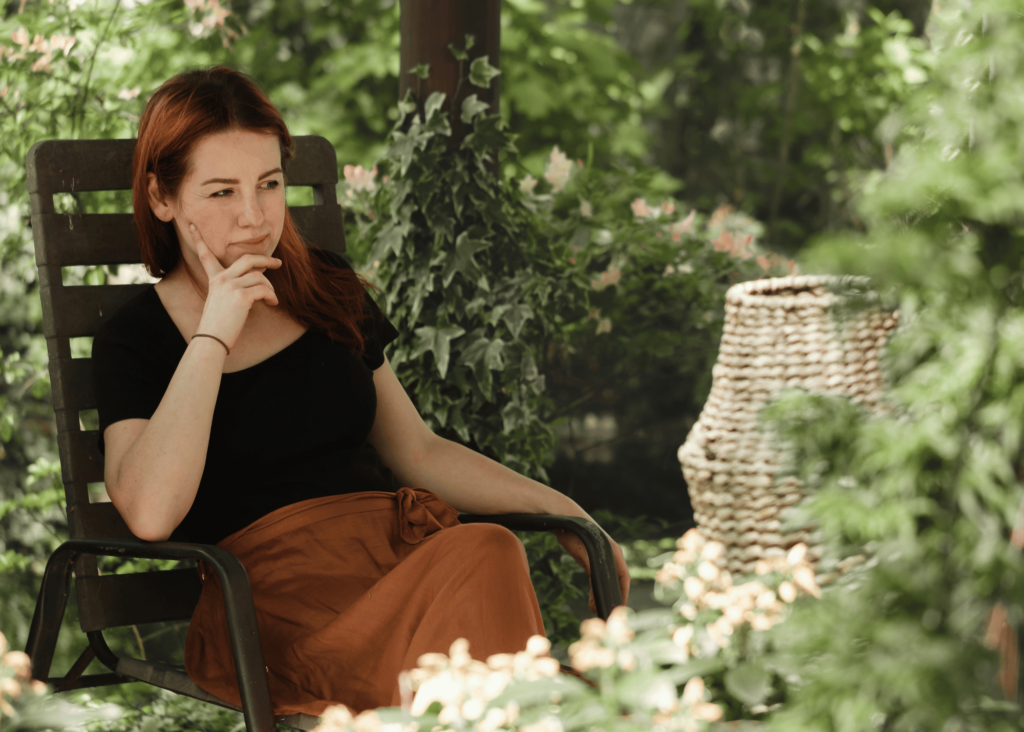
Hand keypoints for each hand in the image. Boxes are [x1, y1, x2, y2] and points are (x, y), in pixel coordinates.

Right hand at [191, 223, 281, 349]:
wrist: (212, 339)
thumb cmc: (219, 324)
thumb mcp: (221, 301)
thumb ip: (233, 288)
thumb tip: (257, 280)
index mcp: (215, 279)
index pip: (206, 255)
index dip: (198, 239)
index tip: (192, 224)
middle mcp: (222, 279)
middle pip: (248, 259)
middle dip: (265, 259)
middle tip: (278, 263)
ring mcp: (231, 286)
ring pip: (260, 276)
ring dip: (270, 287)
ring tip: (271, 299)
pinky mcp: (242, 296)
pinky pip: (264, 289)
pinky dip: (272, 296)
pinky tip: (272, 303)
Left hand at [553, 528, 629, 614]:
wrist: (566, 519)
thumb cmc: (578, 534)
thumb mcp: (587, 555)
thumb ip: (594, 573)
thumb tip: (598, 595)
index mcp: (615, 553)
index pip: (624, 577)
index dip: (623, 593)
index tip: (619, 607)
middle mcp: (611, 555)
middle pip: (616, 580)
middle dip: (613, 596)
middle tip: (607, 611)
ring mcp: (601, 557)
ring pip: (605, 580)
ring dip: (602, 593)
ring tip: (596, 608)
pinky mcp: (591, 557)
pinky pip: (596, 576)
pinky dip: (595, 587)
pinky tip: (591, 597)